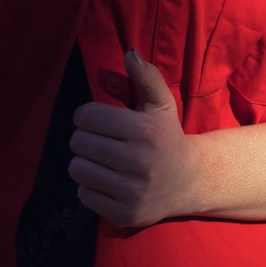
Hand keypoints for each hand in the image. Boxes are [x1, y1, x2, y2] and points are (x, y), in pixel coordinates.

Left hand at [69, 50, 192, 226]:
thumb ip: (145, 76)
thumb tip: (129, 53)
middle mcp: (138, 162)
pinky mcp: (123, 214)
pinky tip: (108, 180)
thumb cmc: (167, 136)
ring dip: (84, 162)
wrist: (188, 181)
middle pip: (78, 142)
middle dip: (85, 138)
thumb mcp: (161, 103)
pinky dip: (90, 186)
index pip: (86, 116)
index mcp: (145, 130)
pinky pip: (83, 194)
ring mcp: (130, 191)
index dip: (87, 115)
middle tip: (101, 140)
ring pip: (77, 169)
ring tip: (102, 159)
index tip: (98, 119)